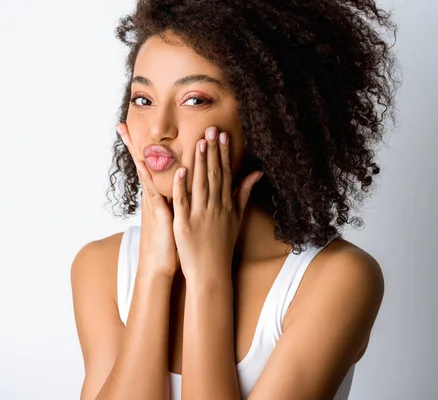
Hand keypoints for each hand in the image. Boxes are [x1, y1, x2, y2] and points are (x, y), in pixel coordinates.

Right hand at [116, 123, 179, 278]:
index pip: (150, 166)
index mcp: (158, 195)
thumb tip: (184, 187)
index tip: (133, 129)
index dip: (143, 148)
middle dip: (132, 145)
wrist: (161, 265)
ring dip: (138, 153)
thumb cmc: (169, 242)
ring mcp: (152, 204)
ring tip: (126, 134)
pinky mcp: (157, 214)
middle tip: (120, 123)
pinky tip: (145, 164)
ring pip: (144, 173)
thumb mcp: (175, 216)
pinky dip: (150, 178)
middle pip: (141, 165)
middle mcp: (152, 196)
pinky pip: (152, 192)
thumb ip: (177, 200)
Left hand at [172, 126, 262, 281]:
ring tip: (198, 143)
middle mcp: (215, 208)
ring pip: (200, 185)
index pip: (225, 174)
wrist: (211, 272)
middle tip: (210, 130)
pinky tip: (181, 171)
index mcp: (226, 205)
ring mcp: (199, 216)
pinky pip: (183, 203)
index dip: (223, 154)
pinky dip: (182, 187)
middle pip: (213, 175)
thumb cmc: (223, 245)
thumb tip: (256, 174)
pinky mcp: (184, 225)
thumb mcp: (237, 218)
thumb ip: (244, 194)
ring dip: (199, 163)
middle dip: (212, 152)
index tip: (222, 136)